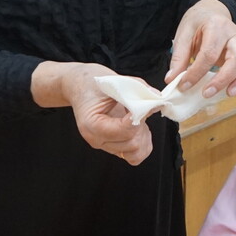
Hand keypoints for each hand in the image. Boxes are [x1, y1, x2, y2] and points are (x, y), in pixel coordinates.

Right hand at [35, 62, 153, 164]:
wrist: (80, 86)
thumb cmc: (92, 82)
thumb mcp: (113, 80)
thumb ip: (136, 88)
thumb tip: (156, 97)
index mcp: (92, 124)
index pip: (124, 130)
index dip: (139, 117)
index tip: (143, 104)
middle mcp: (96, 139)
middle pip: (132, 143)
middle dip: (142, 125)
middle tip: (140, 107)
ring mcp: (105, 145)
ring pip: (135, 152)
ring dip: (143, 134)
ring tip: (138, 117)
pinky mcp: (113, 146)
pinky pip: (134, 155)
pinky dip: (143, 143)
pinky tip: (139, 127)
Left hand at [167, 0, 235, 97]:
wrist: (213, 11)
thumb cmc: (198, 23)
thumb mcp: (184, 33)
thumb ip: (179, 56)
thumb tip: (171, 79)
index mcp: (217, 26)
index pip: (209, 53)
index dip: (196, 72)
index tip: (184, 85)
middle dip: (223, 79)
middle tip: (207, 93)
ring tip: (230, 93)